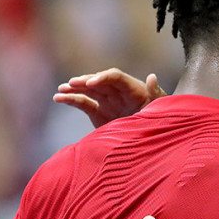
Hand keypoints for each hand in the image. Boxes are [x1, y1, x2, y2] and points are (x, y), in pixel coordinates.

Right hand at [52, 68, 166, 127]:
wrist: (152, 142)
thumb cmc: (159, 122)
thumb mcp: (160, 109)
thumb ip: (156, 94)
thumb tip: (152, 76)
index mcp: (133, 88)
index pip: (115, 77)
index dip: (102, 78)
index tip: (91, 83)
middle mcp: (118, 92)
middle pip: (99, 81)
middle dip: (85, 81)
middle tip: (72, 84)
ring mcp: (107, 101)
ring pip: (88, 90)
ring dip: (74, 88)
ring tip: (61, 89)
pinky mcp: (98, 112)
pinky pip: (83, 103)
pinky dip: (71, 100)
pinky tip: (58, 98)